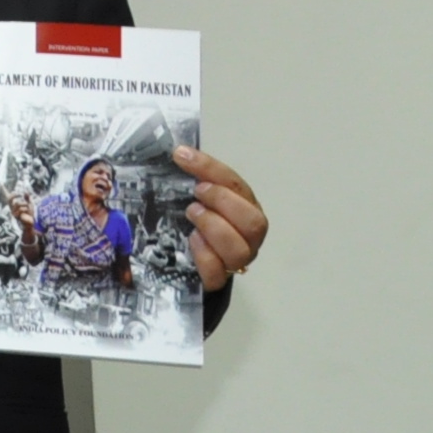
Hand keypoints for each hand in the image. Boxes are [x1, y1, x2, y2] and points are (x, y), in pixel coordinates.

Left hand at [179, 147, 267, 290]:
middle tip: (197, 193)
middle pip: (255, 222)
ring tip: (191, 214)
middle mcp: (248, 236)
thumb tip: (178, 152)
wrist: (187, 265)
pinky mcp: (217, 280)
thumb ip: (196, 180)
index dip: (210, 168)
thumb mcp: (196, 198)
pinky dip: (203, 255)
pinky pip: (217, 273)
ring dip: (213, 227)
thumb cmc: (196, 224)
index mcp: (246, 208)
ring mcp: (236, 260)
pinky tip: (191, 240)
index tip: (182, 156)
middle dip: (223, 202)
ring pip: (240, 250)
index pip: (237, 185)